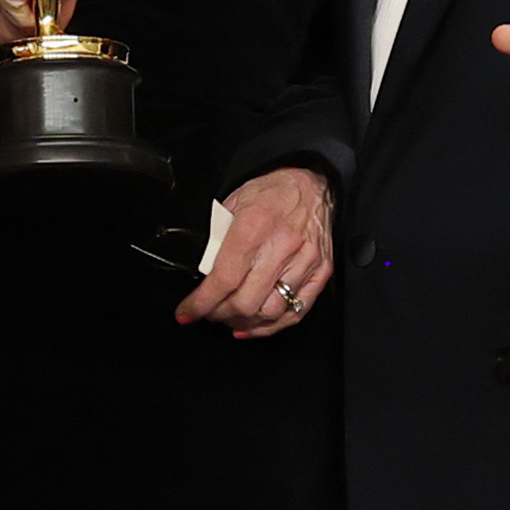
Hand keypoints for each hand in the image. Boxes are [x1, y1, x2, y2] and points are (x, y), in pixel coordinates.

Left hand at [177, 162, 337, 337]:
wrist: (313, 183)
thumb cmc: (271, 193)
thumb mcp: (233, 204)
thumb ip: (217, 240)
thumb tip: (204, 276)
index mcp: (255, 226)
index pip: (224, 279)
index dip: (202, 302)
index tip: (187, 312)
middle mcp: (283, 246)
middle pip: (246, 302)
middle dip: (220, 314)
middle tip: (210, 312)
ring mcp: (306, 261)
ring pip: (270, 311)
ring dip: (244, 321)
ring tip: (231, 317)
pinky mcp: (322, 272)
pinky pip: (296, 312)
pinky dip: (272, 326)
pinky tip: (255, 324)